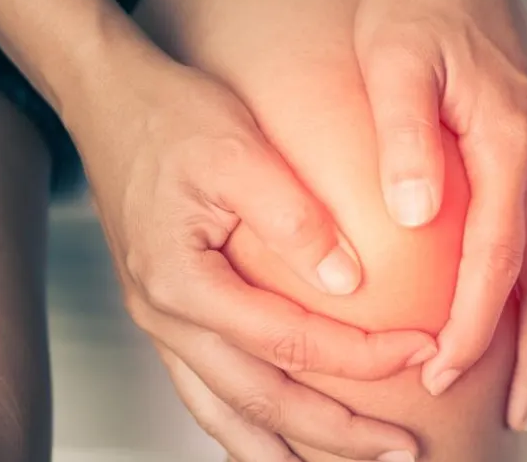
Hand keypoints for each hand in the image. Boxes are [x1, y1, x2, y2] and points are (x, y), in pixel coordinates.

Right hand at [65, 37, 433, 459]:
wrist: (105, 100)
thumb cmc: (169, 115)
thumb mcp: (238, 148)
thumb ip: (293, 218)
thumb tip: (351, 282)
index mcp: (182, 281)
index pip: (289, 342)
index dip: (361, 357)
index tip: (420, 351)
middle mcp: (165, 316)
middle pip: (258, 403)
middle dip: (335, 435)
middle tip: (403, 450)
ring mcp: (161, 322)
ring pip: (225, 413)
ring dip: (289, 447)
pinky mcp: (169, 313)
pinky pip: (208, 391)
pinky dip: (248, 425)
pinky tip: (281, 438)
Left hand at [354, 0, 526, 430]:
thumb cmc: (420, 3)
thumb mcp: (395, 59)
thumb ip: (406, 137)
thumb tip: (418, 216)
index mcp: (510, 138)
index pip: (498, 256)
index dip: (473, 322)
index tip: (444, 370)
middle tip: (520, 412)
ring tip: (526, 381)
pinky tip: (510, 304)